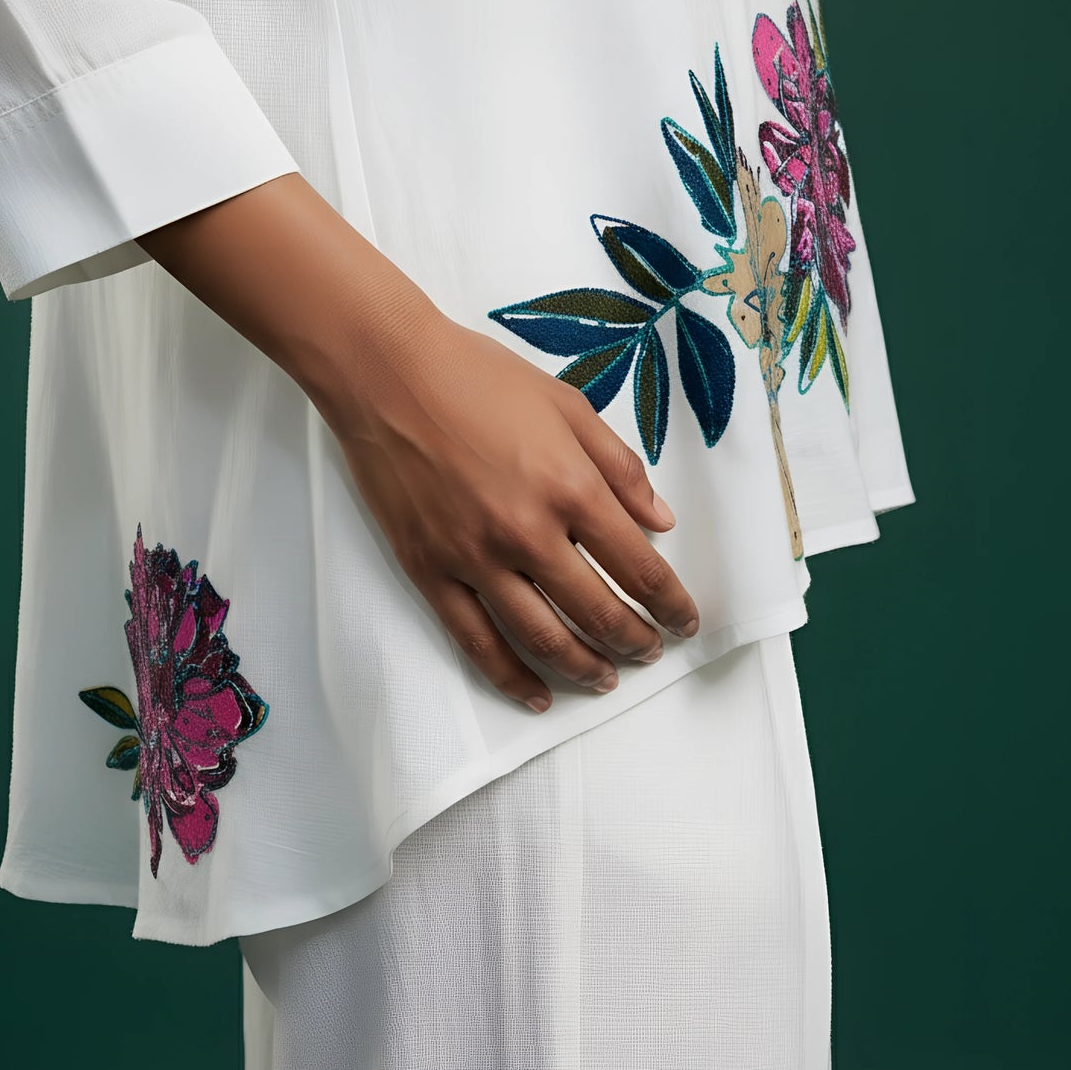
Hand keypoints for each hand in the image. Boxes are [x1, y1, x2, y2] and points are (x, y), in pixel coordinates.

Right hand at [137, 174, 698, 712]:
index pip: (639, 567)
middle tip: (651, 653)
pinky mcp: (431, 572)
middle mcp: (529, 533)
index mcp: (571, 487)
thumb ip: (620, 466)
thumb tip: (660, 521)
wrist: (385, 374)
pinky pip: (477, 642)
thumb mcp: (567, 405)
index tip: (685, 622)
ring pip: (542, 638)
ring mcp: (476, 559)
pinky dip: (512, 677)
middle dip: (636, 642)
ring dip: (584, 668)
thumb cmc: (478, 377)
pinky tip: (537, 695)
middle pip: (598, 613)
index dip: (671, 604)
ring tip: (605, 680)